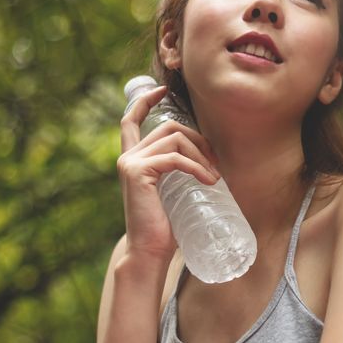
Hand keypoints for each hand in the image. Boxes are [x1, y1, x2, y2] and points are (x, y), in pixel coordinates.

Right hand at [118, 85, 220, 259]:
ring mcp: (130, 163)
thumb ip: (178, 170)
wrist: (150, 252)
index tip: (163, 90)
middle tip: (215, 163)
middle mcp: (127, 157)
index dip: (145, 100)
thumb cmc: (166, 226)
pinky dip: (196, 167)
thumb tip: (212, 158)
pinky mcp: (138, 173)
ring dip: (201, 155)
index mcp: (132, 159)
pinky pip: (175, 158)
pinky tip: (209, 181)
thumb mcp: (174, 191)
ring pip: (175, 139)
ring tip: (214, 177)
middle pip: (168, 127)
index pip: (130, 120)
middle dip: (198, 139)